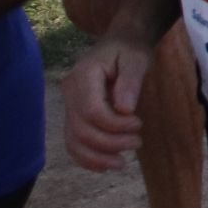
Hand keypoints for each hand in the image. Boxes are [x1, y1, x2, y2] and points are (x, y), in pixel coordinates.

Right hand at [63, 38, 153, 171]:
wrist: (120, 43)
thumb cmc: (130, 49)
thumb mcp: (137, 58)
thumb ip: (130, 81)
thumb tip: (124, 109)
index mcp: (84, 74)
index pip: (92, 111)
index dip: (115, 125)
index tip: (138, 124)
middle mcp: (70, 91)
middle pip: (82, 129)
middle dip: (110, 143)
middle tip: (138, 142)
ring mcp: (69, 104)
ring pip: (74, 140)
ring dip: (97, 157)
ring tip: (121, 163)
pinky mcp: (74, 115)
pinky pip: (73, 141)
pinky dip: (87, 157)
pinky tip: (106, 164)